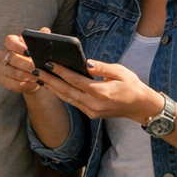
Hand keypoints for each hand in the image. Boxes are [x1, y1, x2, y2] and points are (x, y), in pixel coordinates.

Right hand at [0, 31, 44, 94]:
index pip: (9, 41)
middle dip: (26, 64)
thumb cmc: (37, 57)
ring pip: (12, 72)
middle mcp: (3, 54)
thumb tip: (45, 31)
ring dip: (26, 75)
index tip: (29, 52)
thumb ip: (42, 38)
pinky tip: (34, 85)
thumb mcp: (40, 48)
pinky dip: (24, 85)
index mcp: (11, 42)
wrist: (36, 75)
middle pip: (12, 58)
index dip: (18, 46)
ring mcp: (2, 67)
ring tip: (38, 77)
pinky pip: (12, 84)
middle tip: (37, 68)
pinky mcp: (3, 79)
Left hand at [38, 59, 164, 123]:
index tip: (49, 63)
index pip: (75, 80)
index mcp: (101, 92)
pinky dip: (61, 94)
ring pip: (67, 98)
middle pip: (66, 91)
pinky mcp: (90, 113)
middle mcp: (93, 104)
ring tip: (39, 77)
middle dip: (50, 80)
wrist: (140, 106)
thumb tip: (86, 63)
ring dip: (52, 88)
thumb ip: (102, 68)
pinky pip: (72, 102)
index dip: (61, 71)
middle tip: (36, 70)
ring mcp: (91, 111)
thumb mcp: (121, 72)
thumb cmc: (131, 86)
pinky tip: (53, 86)